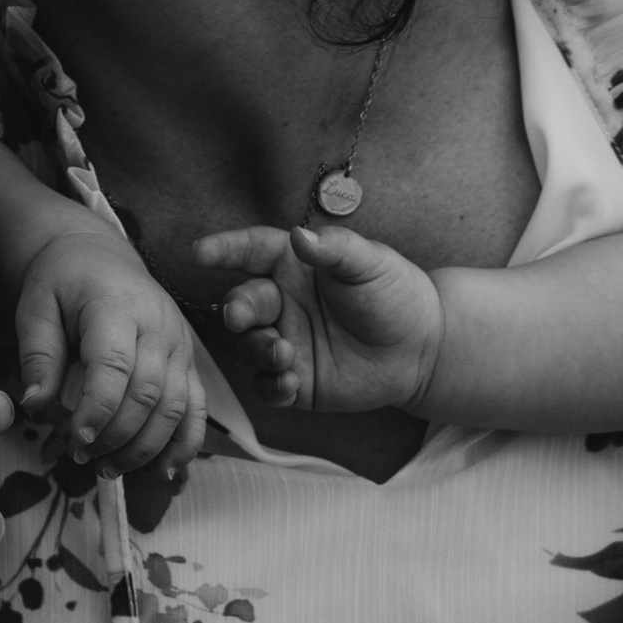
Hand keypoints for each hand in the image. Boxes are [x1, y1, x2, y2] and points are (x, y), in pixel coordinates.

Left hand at [12, 230, 207, 475]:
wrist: (100, 257)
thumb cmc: (62, 283)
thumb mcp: (36, 307)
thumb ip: (37, 355)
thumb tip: (35, 405)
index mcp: (117, 306)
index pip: (115, 366)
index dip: (98, 409)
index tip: (75, 439)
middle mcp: (158, 325)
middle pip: (149, 393)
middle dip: (117, 436)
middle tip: (82, 457)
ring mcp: (180, 344)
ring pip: (177, 406)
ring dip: (146, 447)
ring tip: (108, 469)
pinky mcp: (189, 361)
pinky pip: (197, 408)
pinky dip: (185, 444)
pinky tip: (162, 471)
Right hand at [193, 223, 445, 415]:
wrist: (422, 347)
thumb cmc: (395, 294)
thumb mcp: (371, 263)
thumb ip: (335, 249)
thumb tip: (300, 236)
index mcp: (294, 265)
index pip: (251, 251)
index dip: (224, 249)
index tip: (200, 253)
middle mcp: (282, 302)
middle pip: (242, 302)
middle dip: (237, 309)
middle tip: (242, 317)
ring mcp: (285, 341)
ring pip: (249, 346)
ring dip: (257, 349)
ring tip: (284, 354)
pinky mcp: (296, 380)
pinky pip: (267, 385)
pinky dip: (271, 385)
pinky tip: (290, 383)